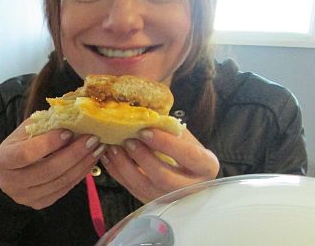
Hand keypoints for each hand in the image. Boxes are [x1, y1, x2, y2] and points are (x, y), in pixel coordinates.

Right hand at [0, 120, 106, 209]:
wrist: (4, 176)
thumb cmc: (16, 148)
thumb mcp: (22, 133)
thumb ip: (42, 125)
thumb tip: (70, 115)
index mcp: (4, 160)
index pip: (26, 153)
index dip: (49, 143)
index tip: (69, 132)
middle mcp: (12, 182)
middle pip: (48, 170)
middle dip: (74, 153)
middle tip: (93, 139)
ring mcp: (26, 196)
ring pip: (60, 181)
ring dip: (82, 164)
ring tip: (97, 149)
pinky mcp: (40, 203)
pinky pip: (64, 189)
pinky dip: (80, 175)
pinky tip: (89, 161)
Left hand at [101, 128, 218, 202]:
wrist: (185, 168)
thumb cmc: (184, 146)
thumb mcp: (184, 135)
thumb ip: (168, 128)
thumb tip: (143, 113)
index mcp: (206, 165)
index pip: (187, 155)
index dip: (165, 143)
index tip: (144, 130)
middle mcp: (192, 187)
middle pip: (163, 177)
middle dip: (142, 157)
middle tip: (127, 140)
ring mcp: (171, 198)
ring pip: (144, 187)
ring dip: (125, 166)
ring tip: (114, 148)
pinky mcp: (153, 201)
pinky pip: (132, 189)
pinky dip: (117, 173)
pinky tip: (109, 157)